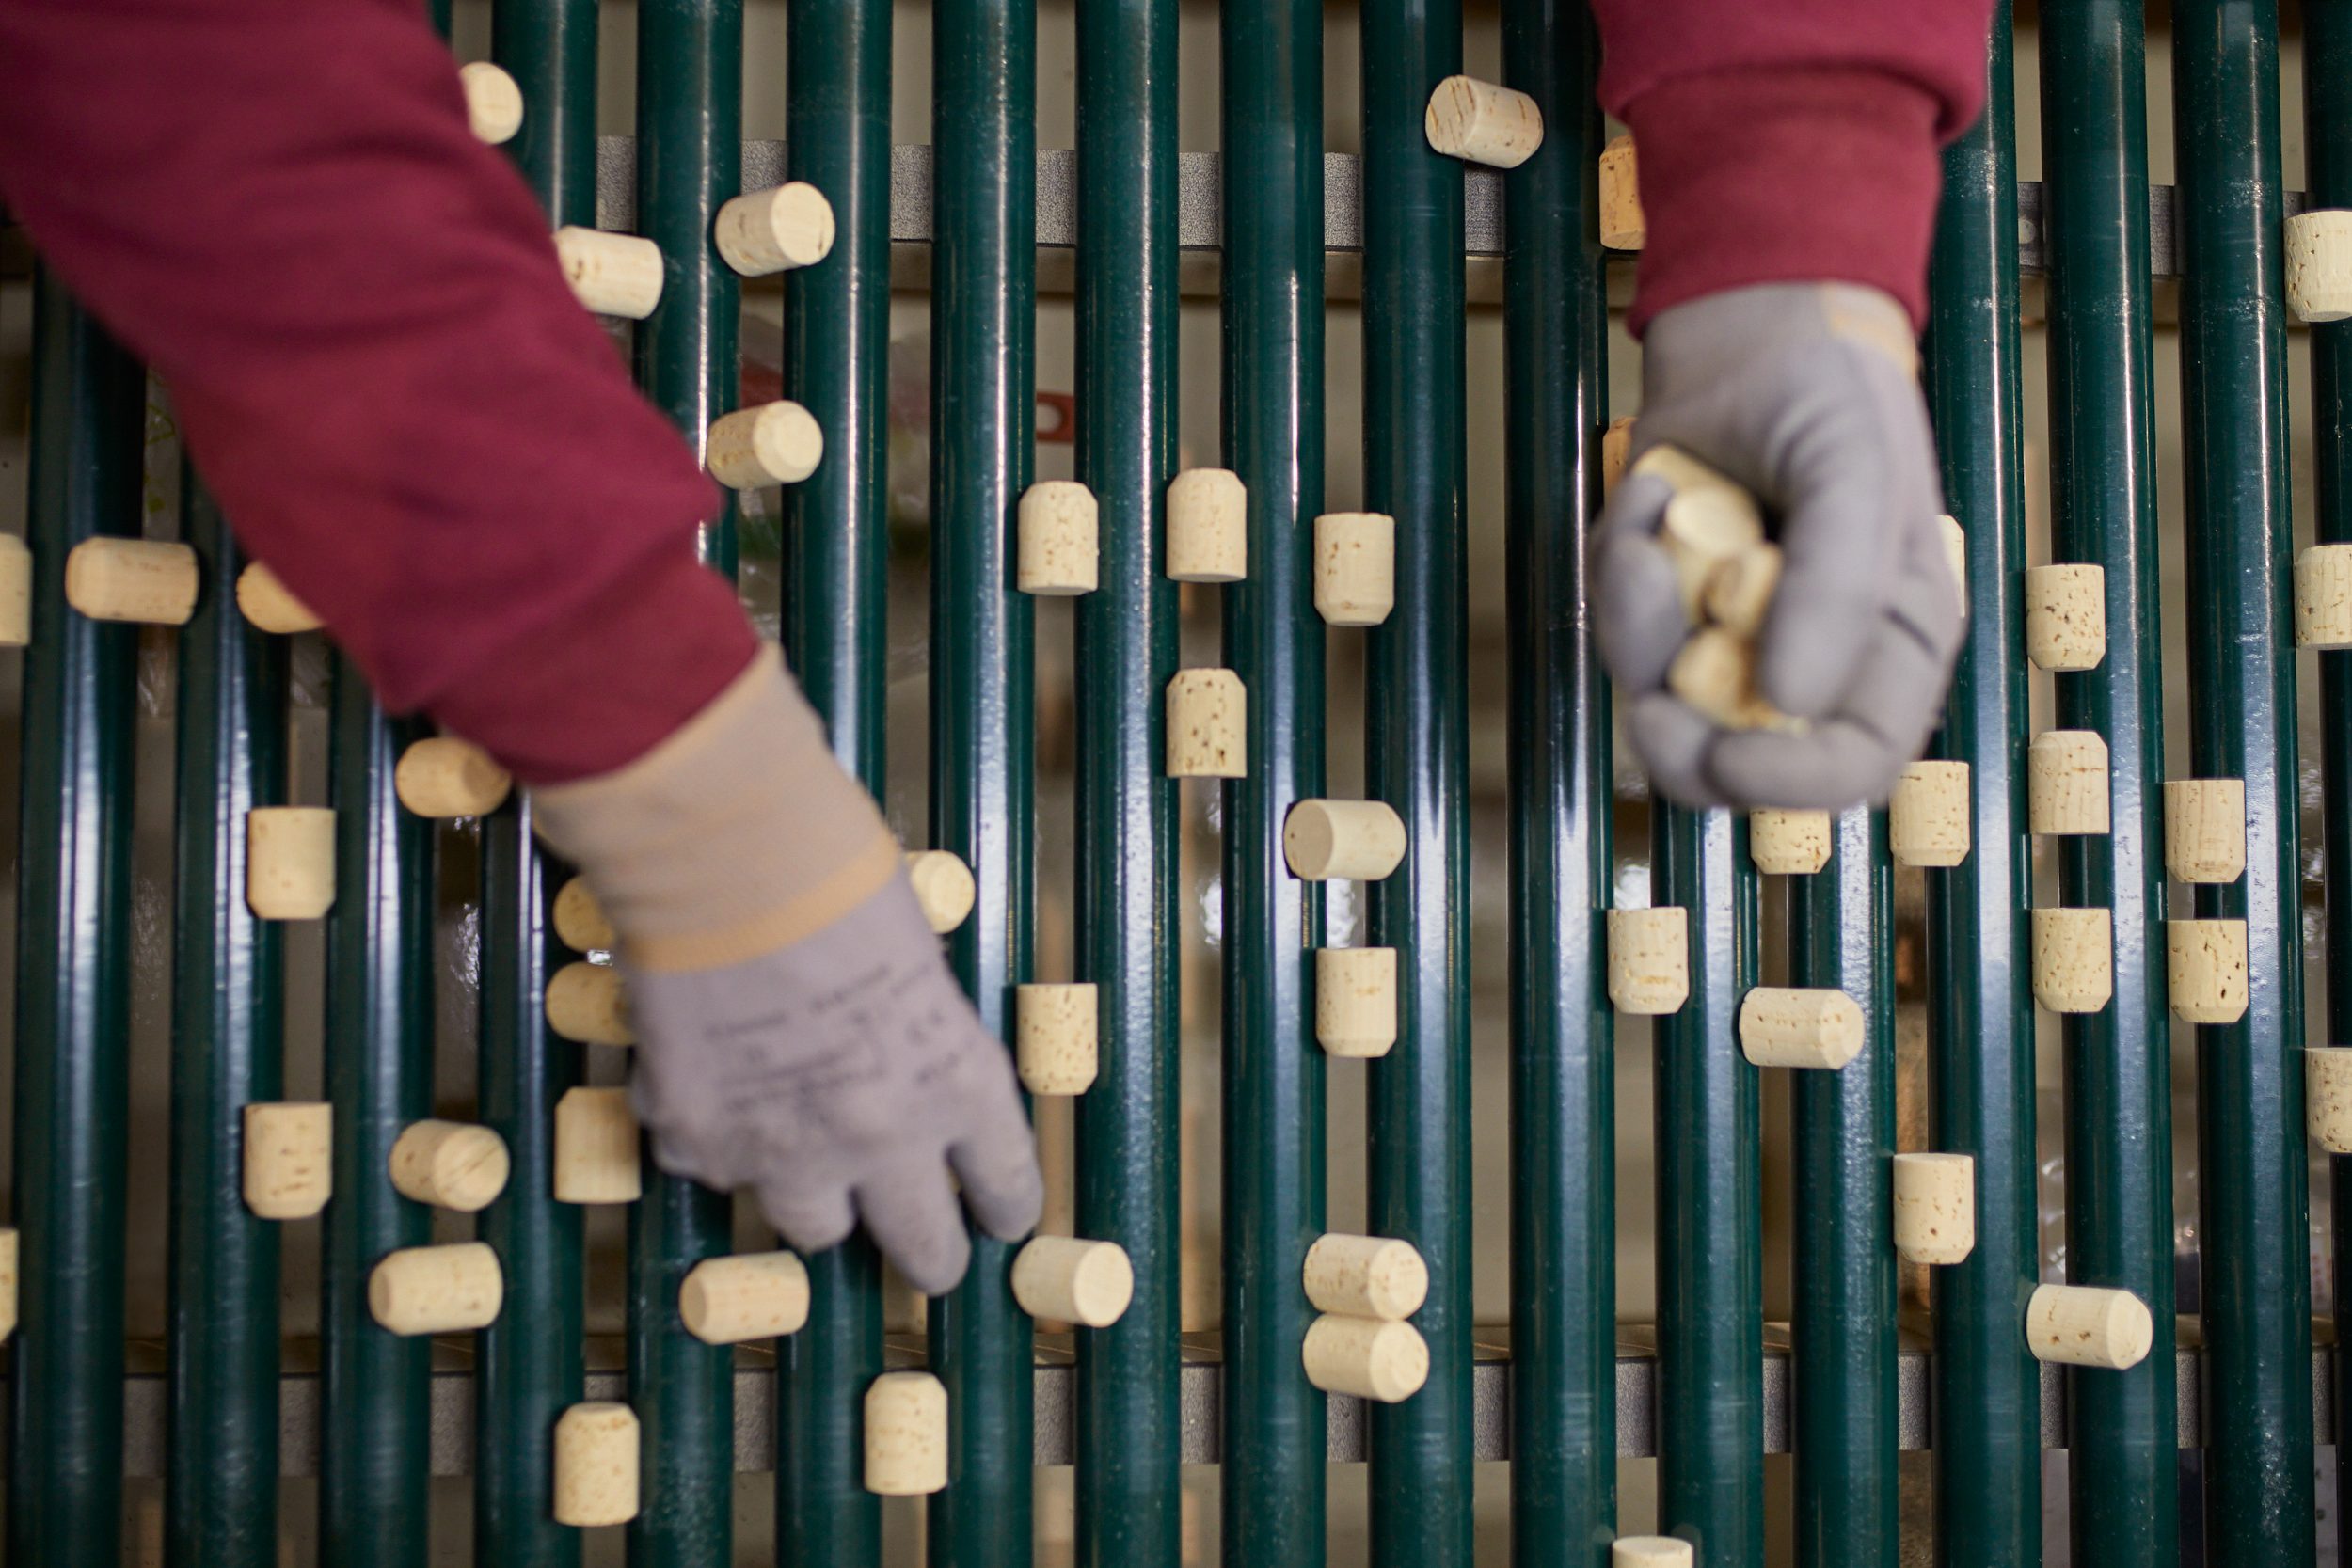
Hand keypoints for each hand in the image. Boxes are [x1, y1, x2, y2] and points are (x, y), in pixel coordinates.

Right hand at [625, 872, 1041, 1295]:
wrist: (721, 859)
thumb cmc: (834, 877)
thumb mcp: (918, 964)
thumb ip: (922, 1037)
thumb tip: (906, 1069)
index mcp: (958, 1082)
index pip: (1006, 1184)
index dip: (1005, 1206)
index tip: (999, 1219)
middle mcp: (881, 1136)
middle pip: (923, 1245)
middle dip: (930, 1252)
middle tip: (926, 1252)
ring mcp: (783, 1150)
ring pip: (814, 1225)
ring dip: (816, 1191)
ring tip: (805, 1148)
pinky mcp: (698, 1140)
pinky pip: (713, 1167)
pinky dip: (718, 1139)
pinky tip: (716, 1086)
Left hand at [1591, 282, 1962, 809]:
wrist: (1752, 328)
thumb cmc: (1832, 398)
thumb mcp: (1856, 479)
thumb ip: (1837, 588)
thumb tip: (1789, 697)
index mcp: (1889, 647)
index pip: (1853, 765)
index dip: (1792, 784)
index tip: (1728, 754)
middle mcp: (1809, 661)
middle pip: (1736, 767)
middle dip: (1681, 741)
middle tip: (1650, 699)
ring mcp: (1726, 640)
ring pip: (1657, 702)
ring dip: (1637, 618)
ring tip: (1659, 511)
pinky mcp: (1662, 610)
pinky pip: (1617, 630)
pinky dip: (1617, 564)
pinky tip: (1652, 494)